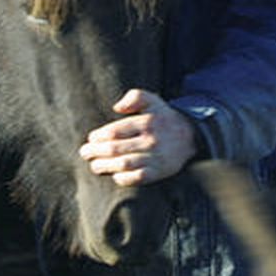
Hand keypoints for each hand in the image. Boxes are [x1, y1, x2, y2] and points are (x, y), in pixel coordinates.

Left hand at [78, 89, 197, 186]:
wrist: (189, 136)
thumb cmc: (163, 118)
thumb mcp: (152, 100)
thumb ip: (134, 96)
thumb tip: (117, 107)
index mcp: (147, 122)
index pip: (116, 131)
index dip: (99, 137)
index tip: (91, 139)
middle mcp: (151, 140)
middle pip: (116, 149)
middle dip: (96, 152)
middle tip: (85, 153)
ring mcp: (155, 157)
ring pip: (124, 164)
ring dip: (106, 166)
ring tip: (95, 165)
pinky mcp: (159, 172)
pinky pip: (138, 178)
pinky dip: (124, 178)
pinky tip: (115, 175)